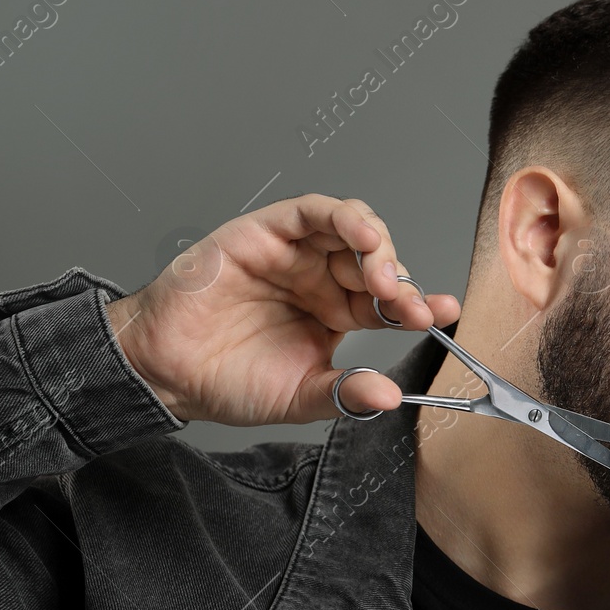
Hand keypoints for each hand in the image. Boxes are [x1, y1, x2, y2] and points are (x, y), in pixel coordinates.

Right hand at [102, 193, 460, 424]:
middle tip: (409, 306)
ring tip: (383, 278)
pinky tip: (363, 236)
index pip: (390, 303)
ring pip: (353, 229)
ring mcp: (296, 253)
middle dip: (400, 281)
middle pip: (378, 263)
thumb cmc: (227, 380)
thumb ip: (344, 394)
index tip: (444, 312)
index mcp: (338, 315)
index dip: (419, 304)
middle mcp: (322, 279)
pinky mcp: (266, 231)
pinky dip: (343, 217)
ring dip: (378, 247)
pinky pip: (313, 212)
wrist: (165, 370)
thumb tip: (391, 395)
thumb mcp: (300, 398)